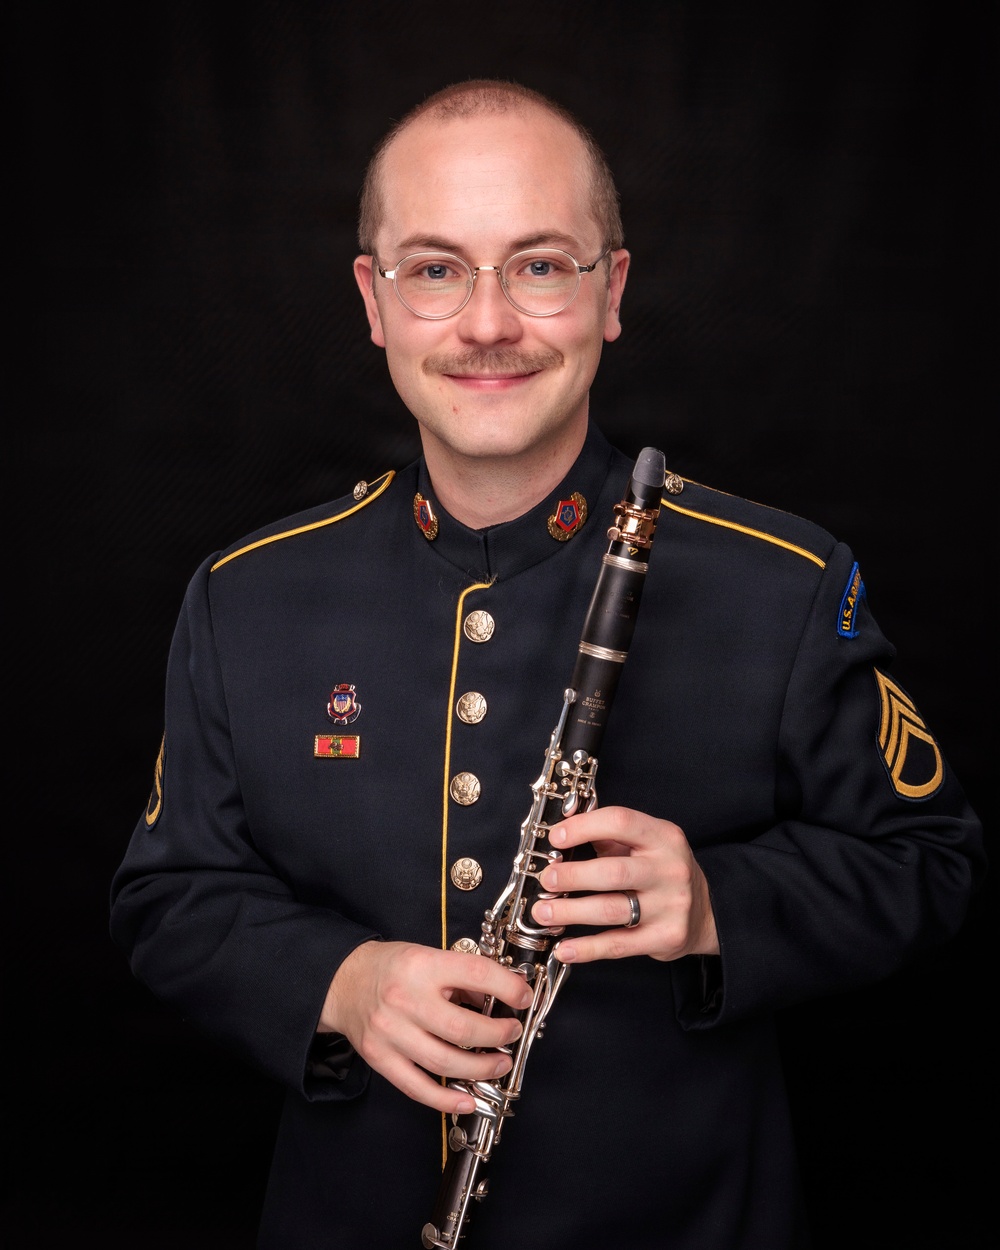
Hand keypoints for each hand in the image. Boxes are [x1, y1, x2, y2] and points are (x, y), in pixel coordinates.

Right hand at [319, 940, 533, 1112]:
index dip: (507, 988)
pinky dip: (447, 1099)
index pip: (475, 973)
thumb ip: (462, 977)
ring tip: (500, 1064)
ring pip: (445, 1061)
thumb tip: (500, 999)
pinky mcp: (380, 1059)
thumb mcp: (428, 956)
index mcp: (422, 966)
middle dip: (498, 1034)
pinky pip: (418, 1088)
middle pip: (462, 1027)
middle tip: (511, 1033)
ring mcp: (391, 1033)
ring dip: (481, 1068)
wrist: (344, 982)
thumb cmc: (392, 967)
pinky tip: (468, 1100)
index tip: (523, 997)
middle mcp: (405, 999)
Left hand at [530, 806, 718, 963]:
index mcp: (663, 837)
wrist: (706, 911)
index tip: (555, 838)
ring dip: (570, 912)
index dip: (583, 827)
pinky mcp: (665, 938)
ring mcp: (670, 906)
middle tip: (546, 880)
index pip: (620, 822)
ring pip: (611, 910)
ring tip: (543, 912)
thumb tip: (561, 831)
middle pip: (613, 872)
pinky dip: (587, 949)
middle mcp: (670, 870)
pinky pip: (619, 945)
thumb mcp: (647, 843)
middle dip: (572, 876)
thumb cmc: (662, 871)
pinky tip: (564, 948)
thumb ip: (609, 835)